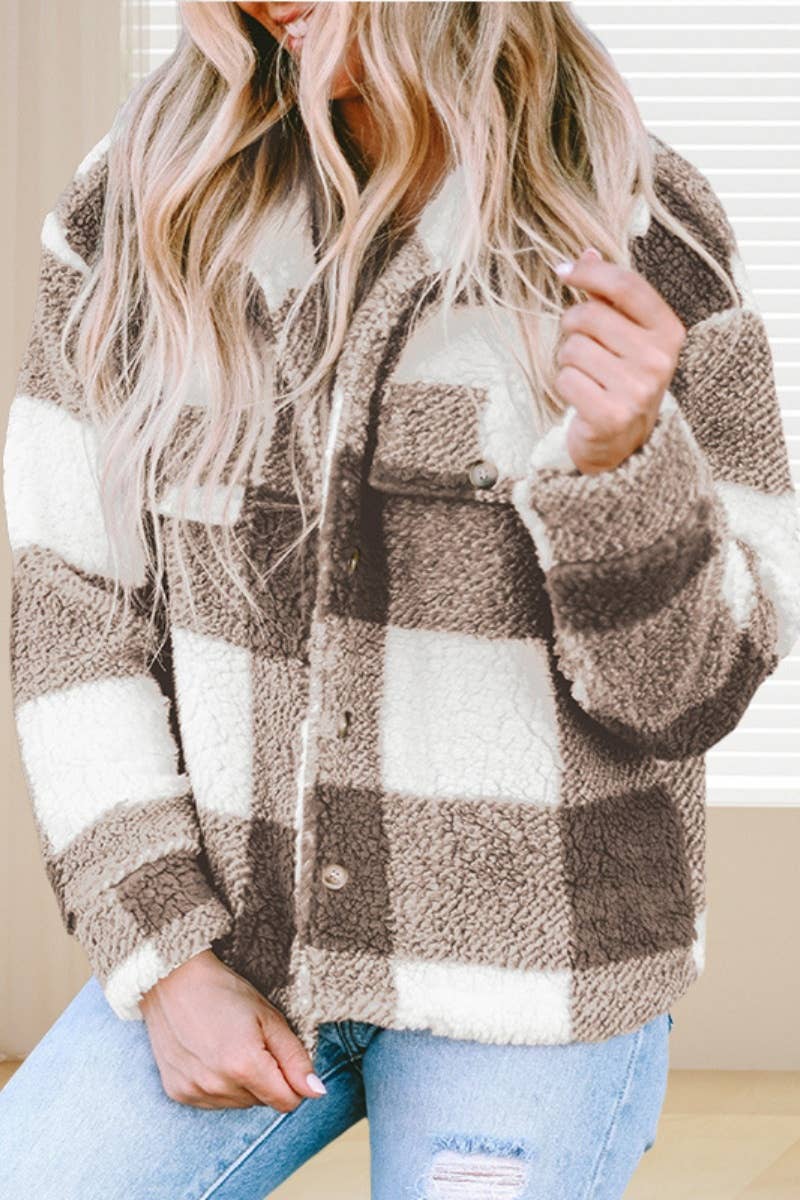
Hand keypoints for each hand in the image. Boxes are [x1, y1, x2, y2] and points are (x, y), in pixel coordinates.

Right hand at [139, 948, 327, 1109]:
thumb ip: (295, 1058)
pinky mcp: (178, 1092)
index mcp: (245, 1066)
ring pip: (238, 1104)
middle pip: (262, 1102)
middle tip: (251, 1041)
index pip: (287, 1102)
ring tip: (228, 1046)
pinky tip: (210, 1055)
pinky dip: (218, 1084)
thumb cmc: (225, 992)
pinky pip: (212, 1101)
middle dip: (266, 1078)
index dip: (293, 1081)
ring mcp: (195, 1091)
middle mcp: (218, 1086)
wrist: (174, 979)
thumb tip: (316, 1092)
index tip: (281, 1056)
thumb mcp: (269, 1017)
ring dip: (241, 1084)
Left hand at [553, 246, 686, 473]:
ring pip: (572, 348)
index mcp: (668, 332)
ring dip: (568, 359)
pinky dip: (564, 385)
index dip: (589, 273)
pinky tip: (582, 396)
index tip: (565, 271)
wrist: (624, 443)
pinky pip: (565, 378)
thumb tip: (586, 252)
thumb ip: (609, 296)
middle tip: (581, 344)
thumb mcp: (627, 335)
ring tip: (586, 374)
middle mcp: (658, 360)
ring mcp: (636, 390)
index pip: (626, 285)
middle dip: (573, 326)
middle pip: (589, 316)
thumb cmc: (622, 379)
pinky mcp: (610, 415)